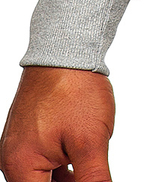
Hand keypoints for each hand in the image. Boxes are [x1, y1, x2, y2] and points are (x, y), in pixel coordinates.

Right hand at [0, 66, 114, 181]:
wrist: (68, 48)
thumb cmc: (74, 88)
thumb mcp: (91, 142)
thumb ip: (93, 179)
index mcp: (21, 167)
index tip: (86, 178)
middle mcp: (13, 159)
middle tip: (89, 170)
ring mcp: (20, 145)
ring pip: (43, 177)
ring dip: (66, 178)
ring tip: (86, 160)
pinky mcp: (29, 133)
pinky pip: (43, 161)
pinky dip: (62, 166)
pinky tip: (80, 159)